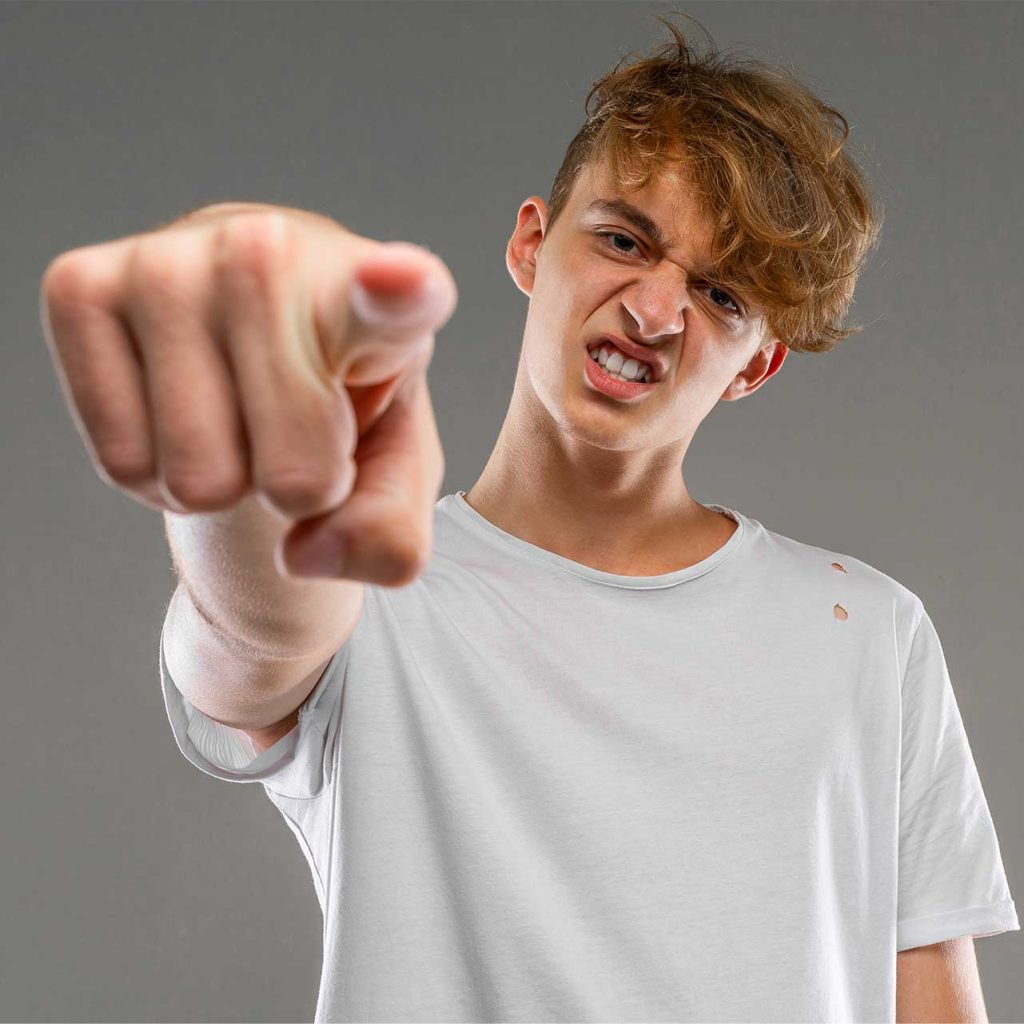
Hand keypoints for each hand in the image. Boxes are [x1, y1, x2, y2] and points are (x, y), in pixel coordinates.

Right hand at [39, 202, 457, 583]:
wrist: (247, 342)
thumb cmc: (337, 403)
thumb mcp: (392, 473)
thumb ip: (389, 535)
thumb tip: (304, 554)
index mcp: (374, 294)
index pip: (394, 296)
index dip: (399, 294)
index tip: (405, 282)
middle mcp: (269, 250)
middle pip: (293, 480)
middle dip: (299, 490)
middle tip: (298, 427)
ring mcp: (168, 260)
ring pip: (199, 480)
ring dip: (223, 482)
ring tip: (238, 412)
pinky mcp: (80, 284)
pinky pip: (122, 462)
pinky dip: (153, 471)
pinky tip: (175, 405)